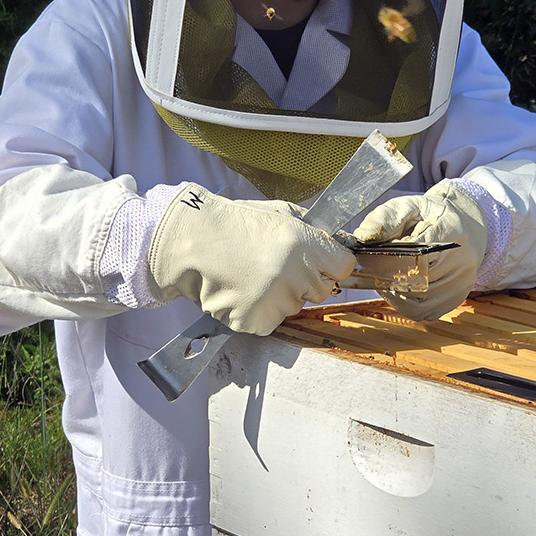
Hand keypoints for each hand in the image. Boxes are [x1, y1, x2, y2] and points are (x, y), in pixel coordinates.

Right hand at [147, 185, 355, 335]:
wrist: (191, 242)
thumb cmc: (236, 224)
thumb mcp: (282, 213)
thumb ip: (314, 231)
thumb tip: (338, 244)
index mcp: (304, 245)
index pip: (343, 268)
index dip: (329, 263)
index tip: (314, 260)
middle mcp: (293, 275)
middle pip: (321, 290)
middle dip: (304, 280)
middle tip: (275, 265)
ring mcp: (274, 301)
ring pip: (294, 306)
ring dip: (280, 296)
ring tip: (252, 276)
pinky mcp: (255, 321)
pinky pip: (271, 321)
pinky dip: (259, 311)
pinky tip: (243, 291)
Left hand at [353, 181, 487, 319]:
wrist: (465, 222)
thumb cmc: (431, 215)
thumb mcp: (408, 206)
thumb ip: (385, 218)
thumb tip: (363, 236)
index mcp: (450, 231)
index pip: (416, 255)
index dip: (390, 262)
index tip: (372, 261)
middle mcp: (462, 260)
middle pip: (417, 282)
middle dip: (390, 279)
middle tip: (374, 271)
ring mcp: (462, 282)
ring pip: (420, 302)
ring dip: (397, 295)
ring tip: (386, 281)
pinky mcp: (458, 296)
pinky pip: (428, 311)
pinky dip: (409, 306)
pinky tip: (402, 291)